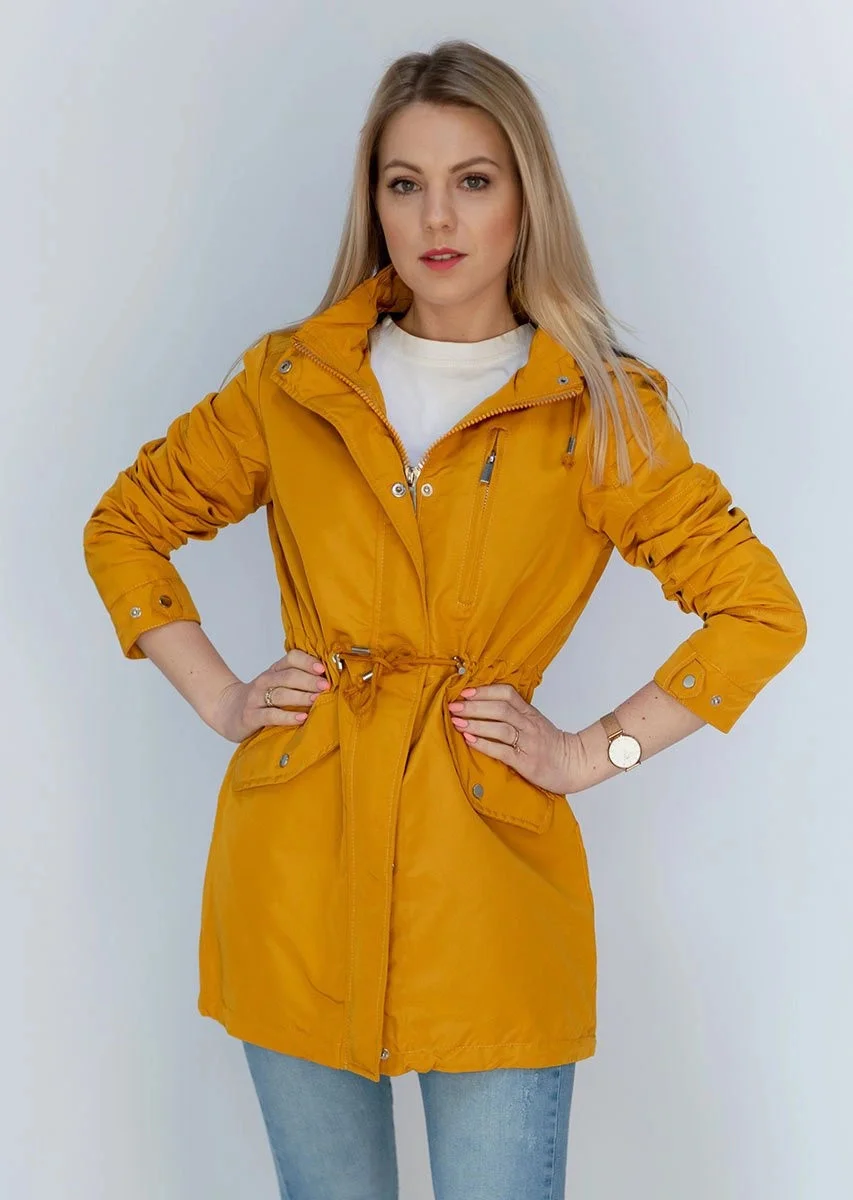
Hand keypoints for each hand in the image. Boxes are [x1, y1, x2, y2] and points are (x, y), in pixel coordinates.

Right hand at [210, 648, 330, 743]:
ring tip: (317, 699)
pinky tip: (301, 718)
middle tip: (326, 686)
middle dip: (309, 680)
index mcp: (274, 670)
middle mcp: (265, 681)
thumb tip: (329, 679)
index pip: (291, 658)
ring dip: (301, 696)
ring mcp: (256, 698)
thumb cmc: (260, 698)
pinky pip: (271, 715)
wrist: (227, 710)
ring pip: (281, 694)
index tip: (323, 668)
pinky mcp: (251, 716)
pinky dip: (288, 716)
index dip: (307, 661)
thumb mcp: (276, 684)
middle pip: (288, 676)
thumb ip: (297, 679)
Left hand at [447, 683, 583, 794]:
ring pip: (500, 728)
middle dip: (474, 706)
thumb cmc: (549, 744)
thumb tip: (483, 705)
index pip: (507, 694)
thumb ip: (514, 713)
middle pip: (500, 709)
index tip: (466, 691)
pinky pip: (503, 751)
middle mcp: (528, 725)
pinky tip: (470, 740)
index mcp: (529, 713)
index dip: (485, 691)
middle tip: (454, 706)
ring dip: (476, 724)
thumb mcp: (534, 722)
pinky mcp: (526, 762)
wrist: (574, 764)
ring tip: (458, 722)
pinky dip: (484, 744)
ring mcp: (528, 743)